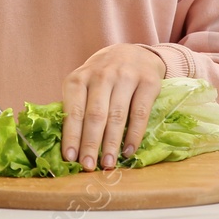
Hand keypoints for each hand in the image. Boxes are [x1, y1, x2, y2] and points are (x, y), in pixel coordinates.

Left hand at [61, 44, 164, 172]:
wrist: (133, 52)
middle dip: (91, 143)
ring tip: (108, 164)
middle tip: (88, 166)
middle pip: (95, 115)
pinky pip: (140, 113)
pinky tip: (128, 151)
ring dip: (111, 143)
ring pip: (117, 115)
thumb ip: (77, 108)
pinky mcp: (148, 81)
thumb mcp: (84, 84)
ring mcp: (126, 76)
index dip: (72, 135)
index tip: (70, 158)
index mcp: (80, 78)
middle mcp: (102, 75)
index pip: (74, 110)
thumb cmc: (102, 77)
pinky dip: (134, 135)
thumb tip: (70, 147)